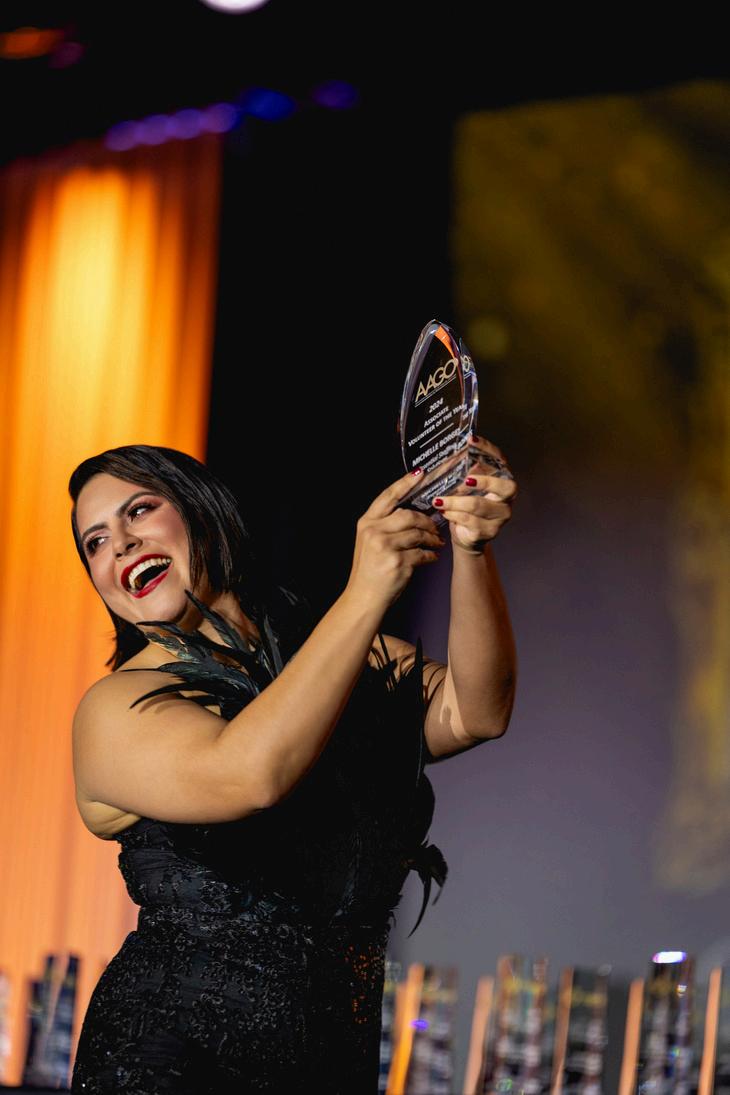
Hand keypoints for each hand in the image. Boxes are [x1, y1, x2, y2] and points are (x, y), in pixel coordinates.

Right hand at [345, 469, 443, 609]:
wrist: (363, 598)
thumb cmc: (370, 570)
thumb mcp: (369, 542)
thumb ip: (385, 525)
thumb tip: (415, 514)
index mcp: (366, 523)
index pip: (388, 497)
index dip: (405, 483)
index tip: (421, 473)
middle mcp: (373, 532)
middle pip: (408, 515)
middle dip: (425, 521)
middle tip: (434, 528)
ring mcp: (384, 547)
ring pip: (418, 534)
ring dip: (431, 539)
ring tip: (436, 543)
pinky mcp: (397, 562)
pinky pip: (422, 553)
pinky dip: (430, 555)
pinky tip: (431, 558)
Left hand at [434, 435, 515, 553]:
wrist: (468, 537)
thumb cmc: (467, 507)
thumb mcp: (464, 487)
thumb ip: (463, 471)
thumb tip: (452, 452)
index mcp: (502, 480)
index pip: (500, 460)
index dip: (488, 449)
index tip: (471, 439)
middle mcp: (507, 499)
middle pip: (505, 486)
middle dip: (484, 481)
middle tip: (465, 479)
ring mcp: (500, 517)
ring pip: (479, 505)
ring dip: (455, 501)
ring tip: (439, 500)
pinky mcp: (489, 531)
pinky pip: (470, 520)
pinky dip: (454, 514)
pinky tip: (445, 511)